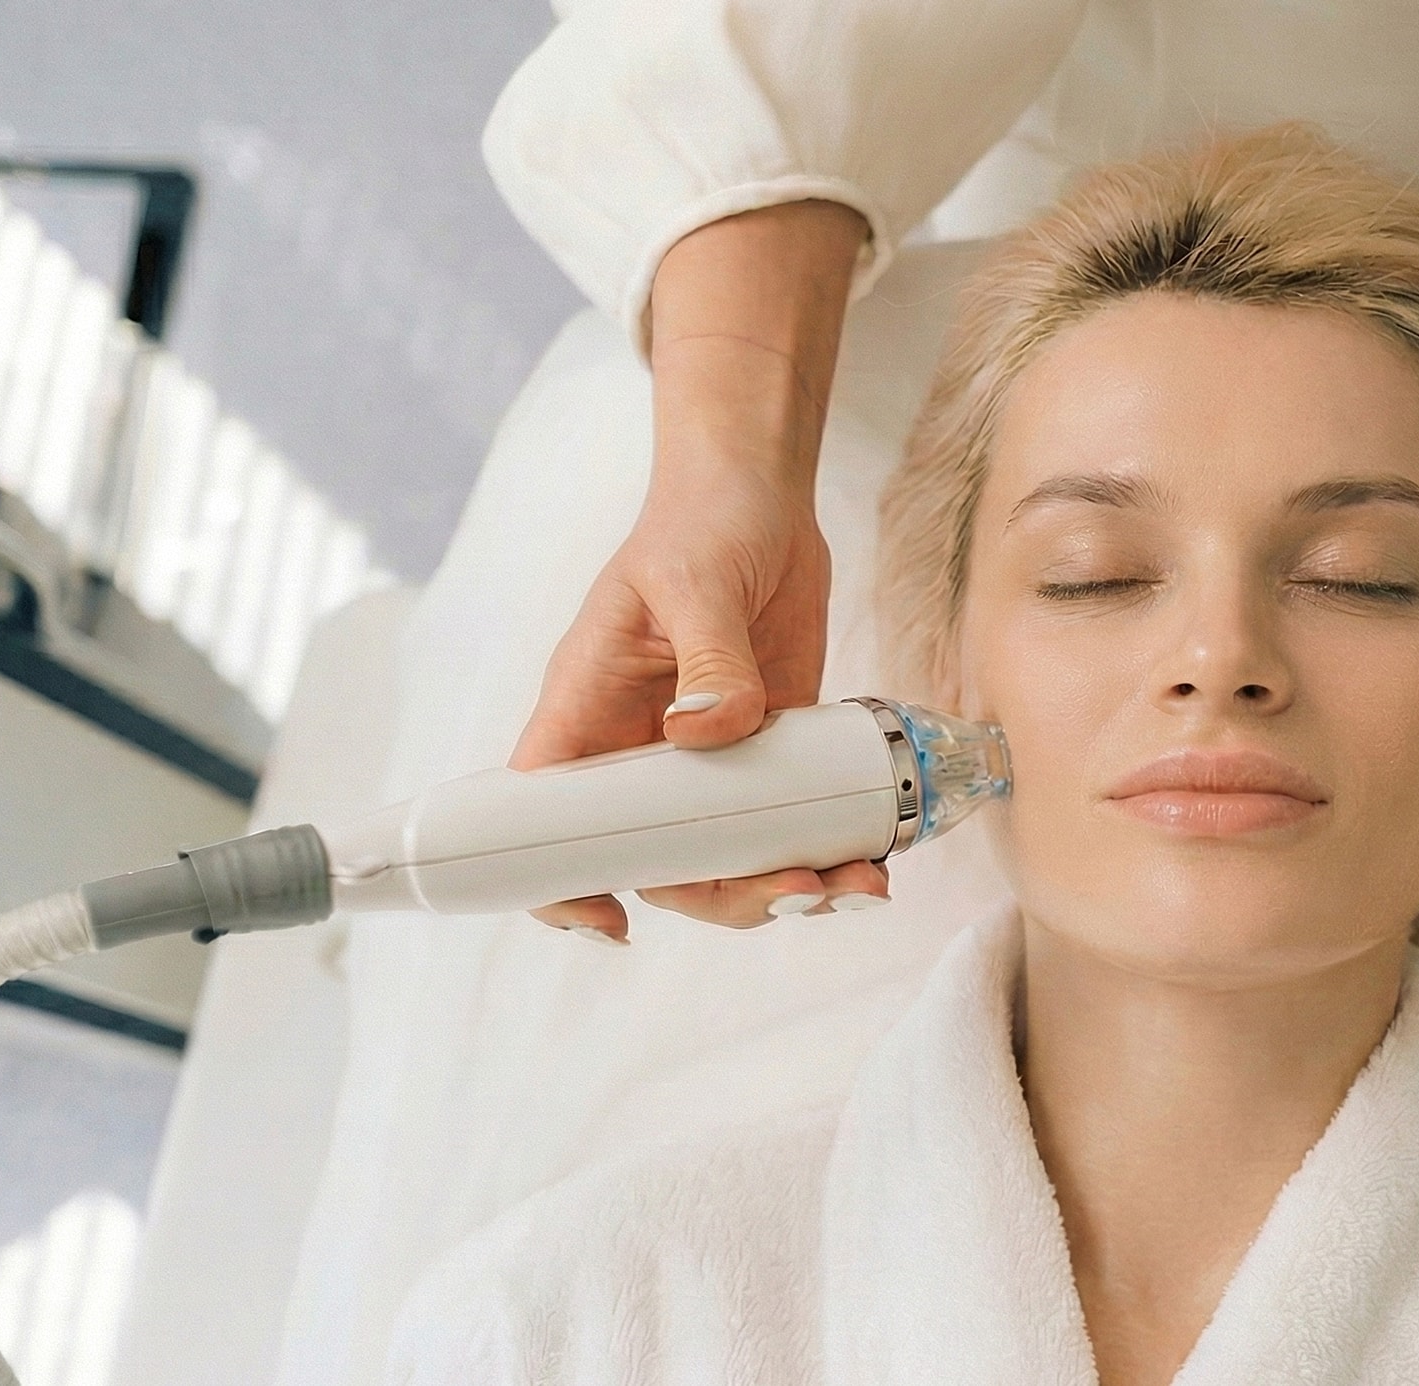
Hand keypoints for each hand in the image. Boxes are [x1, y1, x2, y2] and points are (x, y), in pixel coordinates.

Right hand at [512, 200, 882, 941]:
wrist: (763, 496)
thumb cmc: (699, 522)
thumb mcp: (695, 580)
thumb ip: (707, 657)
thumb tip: (710, 731)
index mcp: (588, 713)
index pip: (547, 818)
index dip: (564, 883)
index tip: (613, 922)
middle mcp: (641, 752)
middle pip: (658, 863)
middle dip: (724, 896)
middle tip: (797, 892)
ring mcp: (707, 761)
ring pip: (729, 858)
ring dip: (788, 886)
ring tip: (856, 885)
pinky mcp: (770, 751)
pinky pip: (788, 823)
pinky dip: (827, 850)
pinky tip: (872, 858)